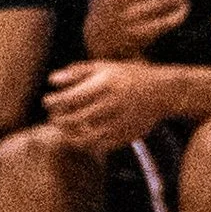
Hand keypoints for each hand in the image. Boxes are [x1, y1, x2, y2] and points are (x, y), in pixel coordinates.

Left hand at [44, 59, 178, 154]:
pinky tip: (80, 135)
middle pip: (74, 119)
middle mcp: (112, 104)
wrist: (163, 92)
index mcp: (106, 84)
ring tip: (63, 128)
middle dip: (58, 119)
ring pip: (84, 137)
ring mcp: (119, 123)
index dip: (53, 102)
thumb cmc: (129, 75)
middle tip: (53, 116)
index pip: (70, 98)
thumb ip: (78, 72)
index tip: (47, 101)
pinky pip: (98, 145)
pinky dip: (85, 142)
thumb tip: (51, 80)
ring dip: (68, 134)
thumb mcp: (105, 66)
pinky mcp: (125, 137)